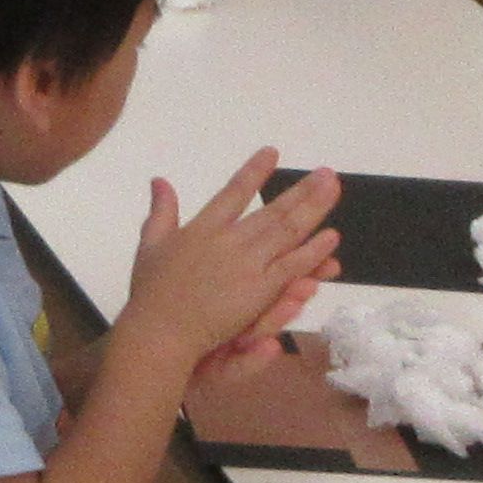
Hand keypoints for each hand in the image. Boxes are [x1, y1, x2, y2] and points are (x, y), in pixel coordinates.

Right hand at [113, 152, 342, 375]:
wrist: (160, 330)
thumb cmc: (151, 293)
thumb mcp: (150, 245)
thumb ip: (161, 211)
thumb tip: (159, 180)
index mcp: (203, 228)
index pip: (233, 192)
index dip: (254, 172)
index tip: (272, 152)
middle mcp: (229, 240)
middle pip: (273, 210)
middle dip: (302, 190)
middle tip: (326, 173)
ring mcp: (247, 264)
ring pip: (288, 232)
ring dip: (313, 209)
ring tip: (332, 190)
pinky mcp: (260, 289)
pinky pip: (291, 266)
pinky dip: (312, 251)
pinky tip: (330, 237)